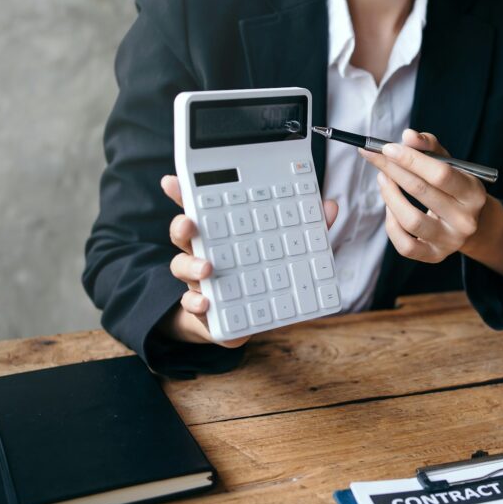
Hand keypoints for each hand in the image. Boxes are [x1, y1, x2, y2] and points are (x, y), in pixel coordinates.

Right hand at [158, 175, 338, 345]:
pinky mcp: (204, 310)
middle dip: (182, 225)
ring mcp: (200, 282)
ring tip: (207, 269)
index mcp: (221, 234)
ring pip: (181, 267)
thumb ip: (306, 230)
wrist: (242, 323)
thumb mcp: (288, 251)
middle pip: (184, 234)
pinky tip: (207, 303)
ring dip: (191, 266)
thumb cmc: (262, 277)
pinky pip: (191, 305)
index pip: (201, 207)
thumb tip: (329, 207)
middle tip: (189, 222)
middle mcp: (205, 253)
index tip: (172, 181)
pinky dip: (196, 304)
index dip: (184, 193)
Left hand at [360, 130, 502, 277]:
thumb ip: (429, 146)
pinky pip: (405, 245)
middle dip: (393, 170)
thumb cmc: (455, 187)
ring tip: (382, 179)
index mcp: (474, 193)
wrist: (472, 224)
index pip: (440, 174)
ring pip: (411, 220)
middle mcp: (465, 220)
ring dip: (389, 196)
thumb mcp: (450, 163)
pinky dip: (391, 224)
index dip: (411, 159)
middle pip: (421, 192)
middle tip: (374, 157)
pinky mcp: (435, 256)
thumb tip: (408, 136)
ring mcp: (450, 241)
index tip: (387, 148)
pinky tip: (390, 207)